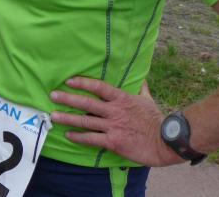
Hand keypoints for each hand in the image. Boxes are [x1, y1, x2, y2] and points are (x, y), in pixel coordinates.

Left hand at [49, 77, 180, 166]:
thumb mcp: (147, 100)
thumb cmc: (156, 120)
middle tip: (53, 95)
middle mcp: (114, 111)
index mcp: (121, 99)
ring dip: (67, 118)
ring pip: (85, 121)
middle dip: (68, 99)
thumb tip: (140, 77)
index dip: (83, 83)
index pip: (99, 87)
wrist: (165, 141)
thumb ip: (141, 88)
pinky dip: (79, 137)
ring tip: (53, 116)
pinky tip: (69, 135)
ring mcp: (113, 127)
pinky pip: (92, 139)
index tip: (69, 80)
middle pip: (86, 103)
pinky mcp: (113, 142)